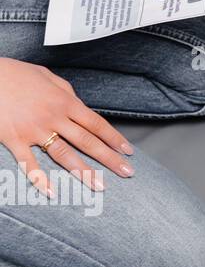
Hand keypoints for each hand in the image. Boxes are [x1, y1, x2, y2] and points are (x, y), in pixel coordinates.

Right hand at [0, 58, 134, 195]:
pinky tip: (52, 192)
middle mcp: (54, 117)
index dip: (114, 139)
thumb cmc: (16, 74)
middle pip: (87, 142)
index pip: (96, 124)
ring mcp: (34, 130)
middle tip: (127, 173)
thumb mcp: (48, 77)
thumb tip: (78, 104)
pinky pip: (29, 163)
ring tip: (99, 186)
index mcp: (65, 102)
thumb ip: (66, 92)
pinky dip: (40, 178)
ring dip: (84, 172)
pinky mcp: (14, 138)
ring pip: (64, 154)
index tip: (128, 151)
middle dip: (109, 159)